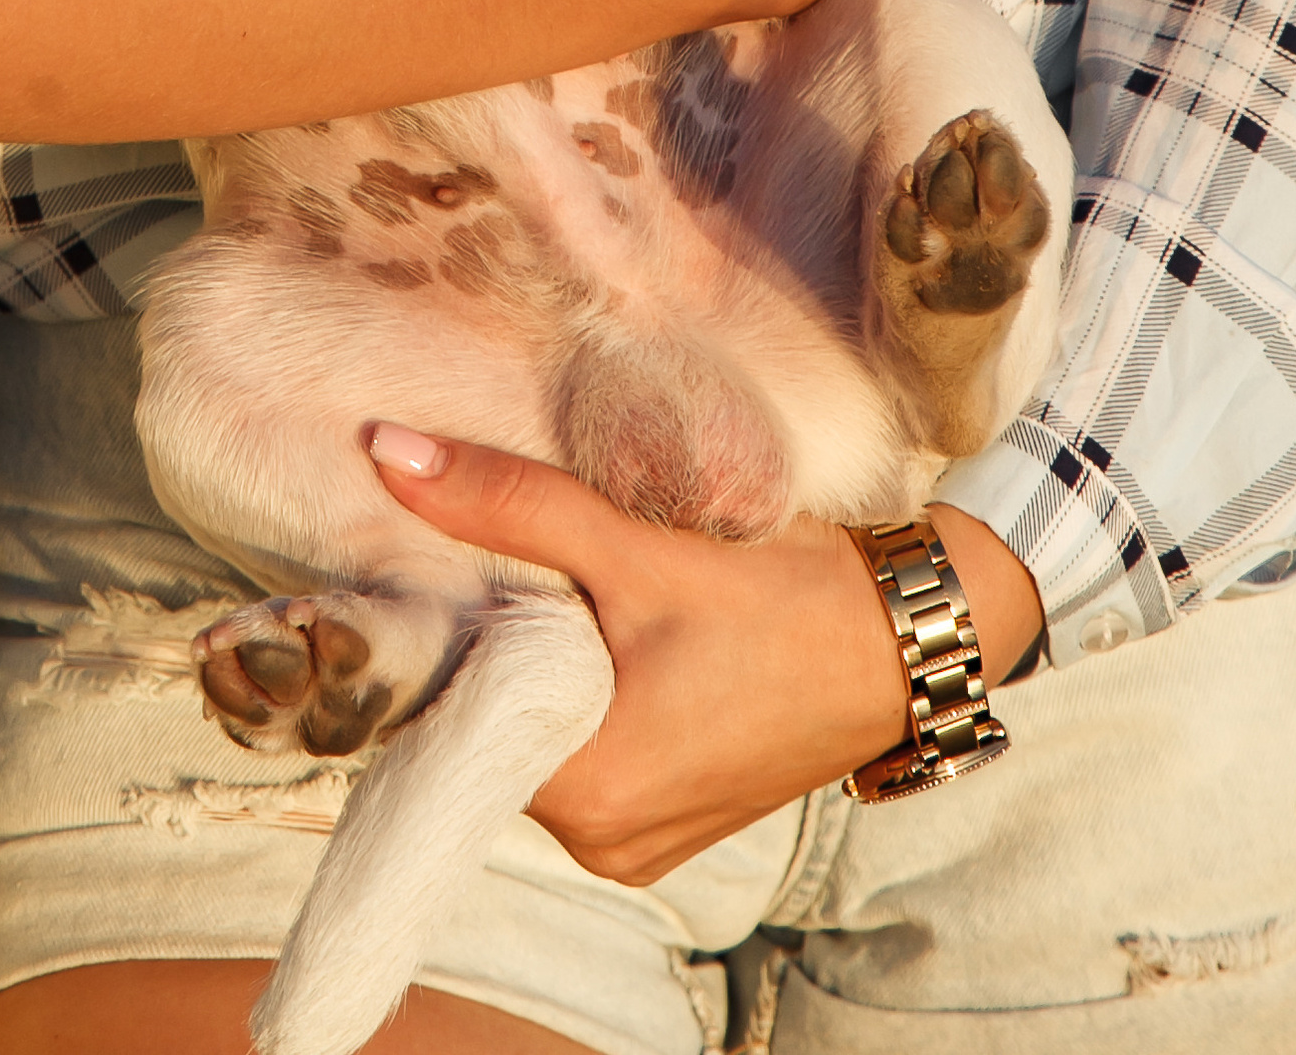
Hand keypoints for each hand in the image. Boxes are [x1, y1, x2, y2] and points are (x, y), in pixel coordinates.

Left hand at [362, 438, 1045, 881]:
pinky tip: (585, 619)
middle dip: (482, 639)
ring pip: (535, 732)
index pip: (452, 716)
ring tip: (540, 579)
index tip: (406, 565)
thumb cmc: (787, 604)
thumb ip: (509, 505)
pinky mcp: (665, 813)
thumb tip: (389, 454)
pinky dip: (575, 685)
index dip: (427, 633)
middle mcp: (602, 842)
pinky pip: (582, 746)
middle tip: (472, 548)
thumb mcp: (638, 548)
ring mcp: (635, 837)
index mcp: (589, 798)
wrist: (906, 640)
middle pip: (490, 725)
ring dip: (531, 659)